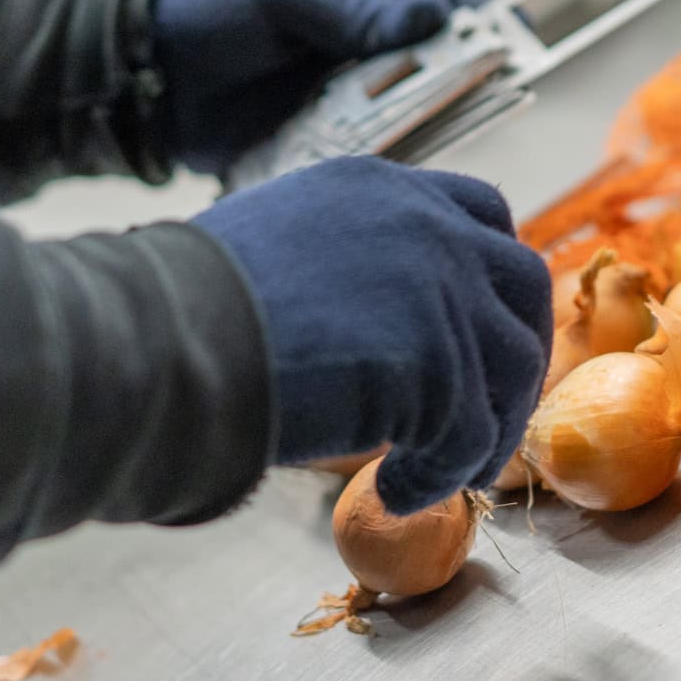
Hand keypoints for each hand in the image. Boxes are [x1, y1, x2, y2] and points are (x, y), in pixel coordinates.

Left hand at [153, 0, 489, 175]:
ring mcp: (347, 104)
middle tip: (482, 100)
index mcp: (365, 1)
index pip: (446, 6)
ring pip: (409, 123)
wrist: (144, 73)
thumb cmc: (212, 9)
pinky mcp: (322, 149)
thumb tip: (433, 17)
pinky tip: (389, 179)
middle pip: (440, 72)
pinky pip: (366, 163)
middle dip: (465, 86)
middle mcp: (367, 55)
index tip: (515, 44)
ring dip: (422, 132)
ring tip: (431, 140)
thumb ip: (352, 12)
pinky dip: (380, 171)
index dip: (487, 22)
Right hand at [192, 158, 550, 512]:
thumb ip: (342, 262)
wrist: (161, 341)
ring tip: (441, 472)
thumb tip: (367, 320)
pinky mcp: (435, 361)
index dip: (491, 279)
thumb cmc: (183, 308)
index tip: (483, 331)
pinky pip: (468, 435)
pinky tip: (396, 492)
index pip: (480, 214)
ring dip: (484, 428)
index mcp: (382, 188)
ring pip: (508, 367)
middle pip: (520, 283)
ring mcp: (438, 288)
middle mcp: (423, 223)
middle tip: (488, 416)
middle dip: (515, 355)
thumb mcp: (279, 246)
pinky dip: (440, 474)